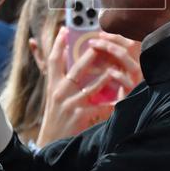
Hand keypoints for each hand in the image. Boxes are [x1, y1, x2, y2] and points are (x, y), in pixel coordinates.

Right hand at [35, 28, 141, 146]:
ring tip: (115, 68)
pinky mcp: (79, 116)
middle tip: (98, 44)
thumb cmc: (55, 115)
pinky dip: (110, 103)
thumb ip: (55, 77)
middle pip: (75, 70)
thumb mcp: (51, 95)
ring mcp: (70, 104)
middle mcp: (60, 92)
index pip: (53, 60)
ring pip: (90, 87)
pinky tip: (120, 98)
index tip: (64, 29)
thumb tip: (48, 56)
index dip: (59, 44)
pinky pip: (99, 108)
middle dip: (88, 56)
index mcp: (53, 84)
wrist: (51, 141)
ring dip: (104, 78)